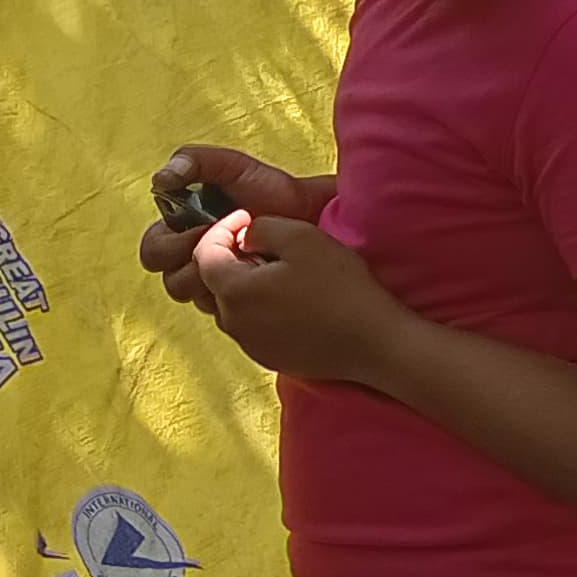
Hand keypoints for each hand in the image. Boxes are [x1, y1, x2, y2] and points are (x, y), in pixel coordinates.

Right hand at [138, 146, 336, 313]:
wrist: (311, 211)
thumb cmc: (269, 187)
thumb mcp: (230, 165)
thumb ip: (193, 161)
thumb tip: (161, 180)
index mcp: (182, 230)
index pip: (154, 250)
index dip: (170, 245)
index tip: (203, 230)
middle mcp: (195, 259)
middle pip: (169, 280)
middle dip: (193, 265)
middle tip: (228, 248)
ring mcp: (219, 281)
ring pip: (194, 298)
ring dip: (214, 281)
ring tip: (247, 261)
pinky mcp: (242, 299)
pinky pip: (223, 312)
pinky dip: (236, 296)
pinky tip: (258, 276)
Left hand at [193, 206, 406, 383]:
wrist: (373, 342)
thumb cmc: (340, 287)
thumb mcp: (301, 237)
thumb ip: (261, 228)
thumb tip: (244, 237)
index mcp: (234, 291)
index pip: (203, 253)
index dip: (221, 228)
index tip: (247, 218)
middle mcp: (233, 322)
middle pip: (214, 281)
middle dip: (231, 257)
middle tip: (264, 243)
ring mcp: (250, 344)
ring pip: (232, 305)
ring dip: (247, 284)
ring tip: (280, 271)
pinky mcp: (268, 357)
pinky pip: (252, 326)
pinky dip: (261, 308)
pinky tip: (292, 299)